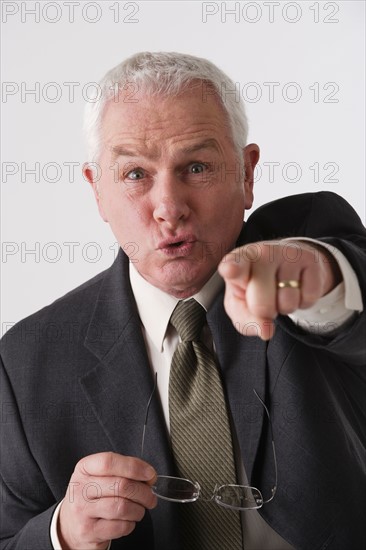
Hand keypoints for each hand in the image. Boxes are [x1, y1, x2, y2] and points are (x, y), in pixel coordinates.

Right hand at [58, 452, 156, 548]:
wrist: (69, 525)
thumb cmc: (91, 496)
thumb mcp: (99, 476)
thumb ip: (122, 471)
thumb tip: (149, 476)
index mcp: (84, 468)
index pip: (109, 462)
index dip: (134, 466)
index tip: (150, 474)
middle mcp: (80, 488)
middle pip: (121, 485)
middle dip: (143, 492)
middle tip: (150, 497)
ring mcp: (82, 511)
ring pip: (122, 507)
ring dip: (139, 509)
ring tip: (139, 509)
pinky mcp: (88, 532)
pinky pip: (120, 527)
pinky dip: (130, 524)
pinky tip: (127, 521)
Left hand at [218, 240, 341, 339]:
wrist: (287, 263)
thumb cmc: (255, 286)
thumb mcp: (242, 304)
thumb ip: (247, 320)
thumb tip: (266, 331)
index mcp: (238, 262)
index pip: (233, 266)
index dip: (232, 270)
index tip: (230, 270)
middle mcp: (262, 253)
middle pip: (261, 304)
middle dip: (264, 312)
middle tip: (264, 298)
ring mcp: (287, 254)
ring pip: (288, 303)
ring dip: (285, 307)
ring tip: (280, 291)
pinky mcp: (310, 259)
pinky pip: (308, 298)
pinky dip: (303, 302)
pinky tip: (297, 287)